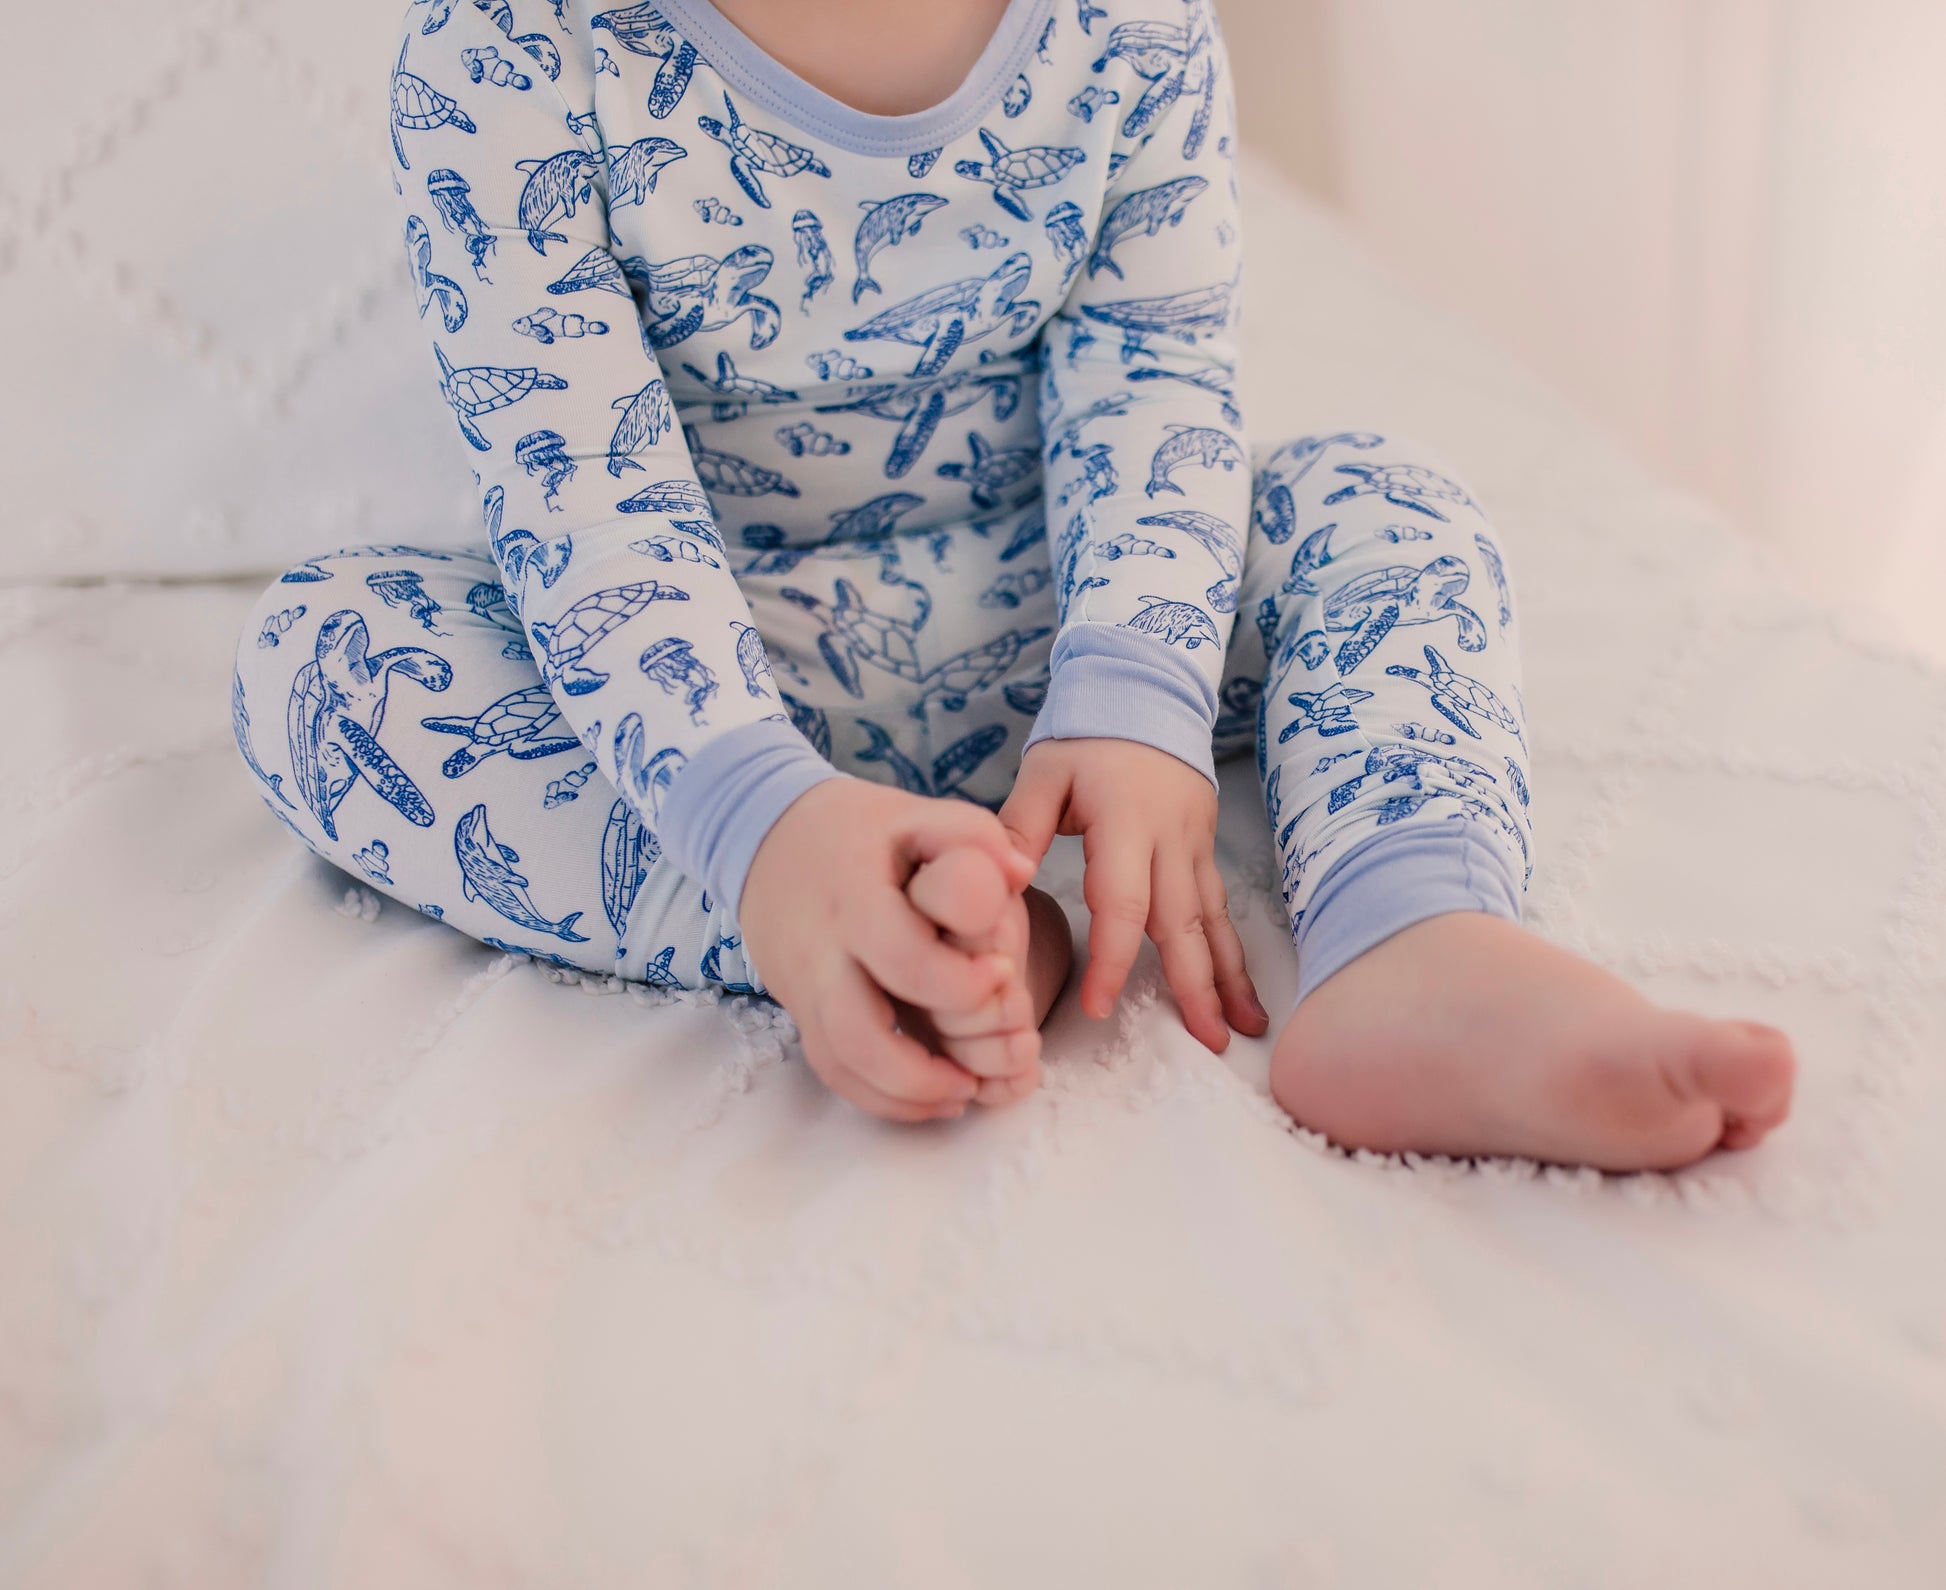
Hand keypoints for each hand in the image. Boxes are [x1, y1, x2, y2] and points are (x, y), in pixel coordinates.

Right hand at [739, 778, 1039, 1121]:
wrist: (765, 837)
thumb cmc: (858, 830)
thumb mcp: (914, 814)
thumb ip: (973, 836)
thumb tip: (1020, 873)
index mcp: (855, 898)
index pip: (902, 959)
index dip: (960, 982)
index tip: (1002, 973)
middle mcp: (821, 952)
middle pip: (859, 1033)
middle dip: (925, 1067)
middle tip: (984, 1063)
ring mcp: (804, 988)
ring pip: (840, 1064)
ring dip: (905, 1094)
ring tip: (964, 1091)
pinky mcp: (800, 1010)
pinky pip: (831, 1069)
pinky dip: (880, 1096)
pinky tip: (930, 1097)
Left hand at [998, 738, 1266, 1051]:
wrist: (1145, 688)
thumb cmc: (1086, 733)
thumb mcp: (1043, 770)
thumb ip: (1019, 826)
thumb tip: (1003, 881)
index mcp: (1125, 822)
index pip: (1122, 904)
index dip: (1112, 960)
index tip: (1100, 1008)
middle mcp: (1171, 838)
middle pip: (1183, 923)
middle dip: (1195, 987)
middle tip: (1208, 1045)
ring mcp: (1196, 843)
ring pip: (1214, 919)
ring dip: (1228, 977)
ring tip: (1245, 1029)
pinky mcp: (1206, 846)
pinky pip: (1221, 906)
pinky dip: (1232, 950)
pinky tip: (1243, 989)